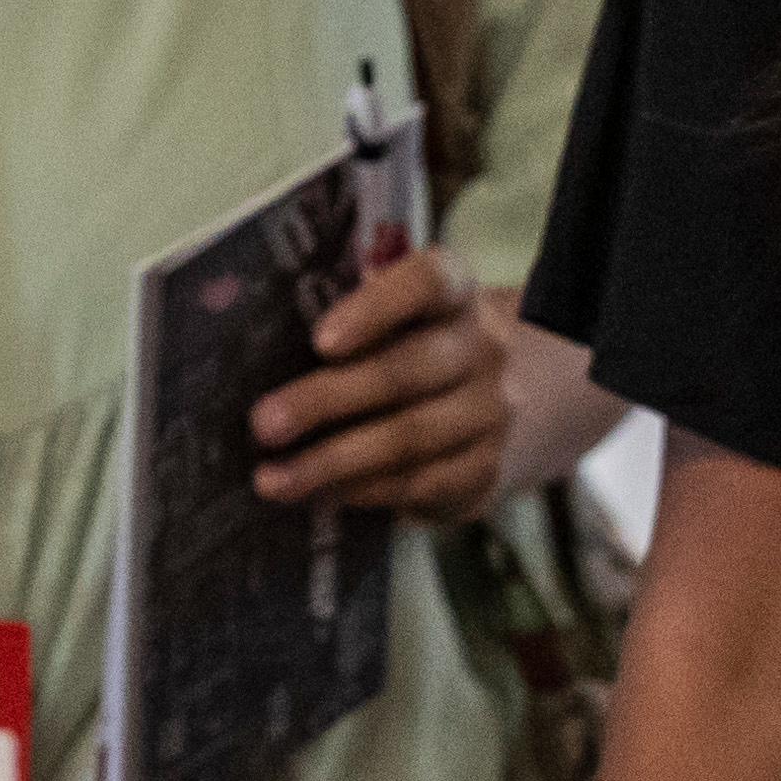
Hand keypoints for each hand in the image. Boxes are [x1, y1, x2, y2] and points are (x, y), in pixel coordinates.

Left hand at [252, 247, 511, 522]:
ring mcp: (489, 413)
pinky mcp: (485, 471)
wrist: (522, 401)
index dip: (376, 310)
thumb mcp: (404, 317)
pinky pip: (420, 483)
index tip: (321, 340)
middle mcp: (482, 350)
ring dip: (332, 462)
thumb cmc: (421, 347)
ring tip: (273, 478)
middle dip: (326, 400)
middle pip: (405, 371)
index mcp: (455, 295)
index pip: (427, 284)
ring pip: (409, 438)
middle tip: (264, 424)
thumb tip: (259, 344)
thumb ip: (351, 315)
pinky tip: (318, 496)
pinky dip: (363, 492)